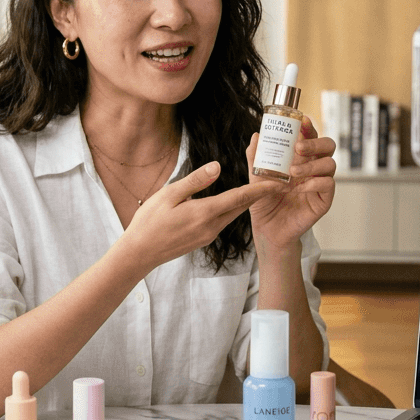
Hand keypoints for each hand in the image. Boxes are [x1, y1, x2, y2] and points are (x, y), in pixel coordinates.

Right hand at [117, 161, 282, 271]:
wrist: (140, 253)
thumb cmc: (149, 221)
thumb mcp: (169, 195)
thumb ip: (196, 181)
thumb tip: (218, 166)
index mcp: (205, 212)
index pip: (240, 197)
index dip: (261, 189)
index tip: (279, 182)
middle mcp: (212, 226)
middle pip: (241, 207)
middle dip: (259, 194)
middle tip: (276, 181)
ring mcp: (208, 235)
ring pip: (233, 214)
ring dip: (246, 202)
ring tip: (259, 189)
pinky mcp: (202, 239)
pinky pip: (223, 221)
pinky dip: (232, 210)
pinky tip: (232, 202)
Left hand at [247, 116, 335, 250]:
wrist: (267, 228)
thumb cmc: (264, 201)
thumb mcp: (256, 177)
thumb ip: (256, 157)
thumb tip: (256, 136)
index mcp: (300, 158)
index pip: (310, 137)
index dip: (309, 127)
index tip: (302, 121)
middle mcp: (313, 168)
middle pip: (328, 146)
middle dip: (315, 143)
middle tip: (298, 147)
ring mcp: (320, 183)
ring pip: (330, 164)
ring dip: (312, 165)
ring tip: (293, 172)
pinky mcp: (323, 200)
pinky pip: (328, 185)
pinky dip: (315, 183)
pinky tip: (300, 187)